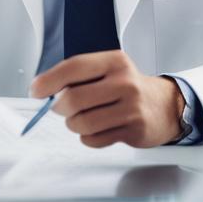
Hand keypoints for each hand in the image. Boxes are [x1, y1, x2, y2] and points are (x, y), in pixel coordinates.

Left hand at [31, 50, 185, 147]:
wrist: (166, 105)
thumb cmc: (128, 87)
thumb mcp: (109, 71)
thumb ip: (79, 77)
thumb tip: (43, 89)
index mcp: (115, 61)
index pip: (74, 67)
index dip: (49, 80)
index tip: (36, 90)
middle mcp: (124, 82)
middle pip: (73, 99)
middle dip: (59, 107)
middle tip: (60, 108)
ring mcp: (130, 107)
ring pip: (82, 123)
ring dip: (74, 124)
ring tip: (83, 119)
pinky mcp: (133, 130)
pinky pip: (94, 139)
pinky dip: (88, 138)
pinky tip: (100, 129)